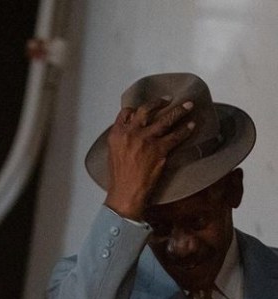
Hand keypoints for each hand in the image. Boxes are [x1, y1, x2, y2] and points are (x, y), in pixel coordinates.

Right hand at [104, 98, 195, 218]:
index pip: (126, 113)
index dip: (136, 108)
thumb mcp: (113, 153)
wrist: (125, 192)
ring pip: (165, 119)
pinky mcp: (159, 149)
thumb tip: (132, 133)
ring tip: (188, 105)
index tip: (144, 107)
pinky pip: (176, 136)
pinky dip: (185, 130)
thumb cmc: (118, 177)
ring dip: (179, 110)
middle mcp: (130, 133)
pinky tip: (191, 125)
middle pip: (146, 110)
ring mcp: (146, 140)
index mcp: (116, 134)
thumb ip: (122, 140)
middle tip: (168, 99)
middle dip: (159, 102)